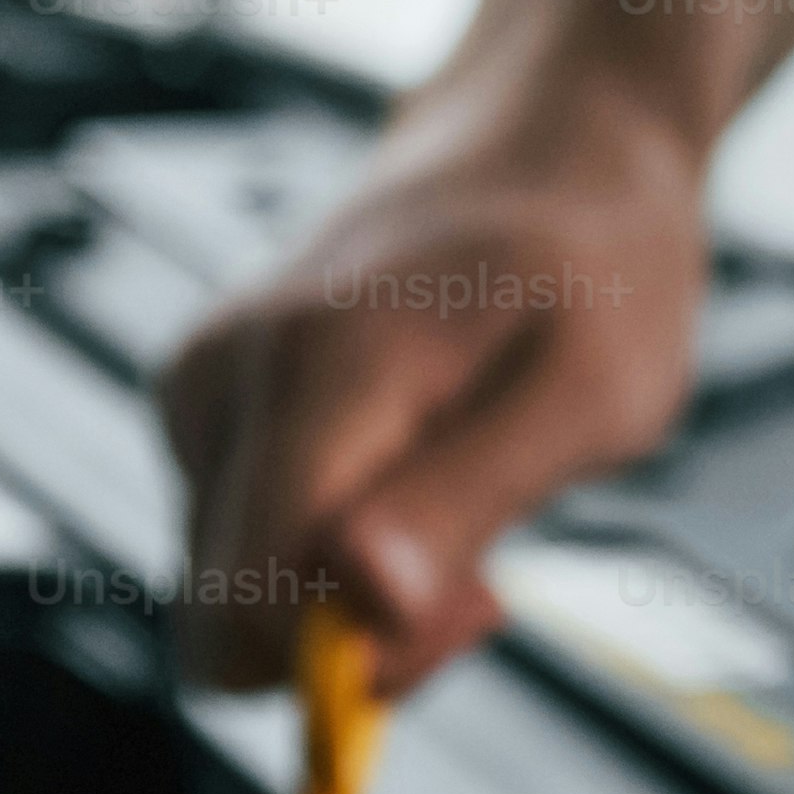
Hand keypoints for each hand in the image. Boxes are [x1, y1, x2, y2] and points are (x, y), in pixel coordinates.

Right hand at [153, 91, 710, 692]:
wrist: (552, 132)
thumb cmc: (594, 259)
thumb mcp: (588, 395)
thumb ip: (462, 505)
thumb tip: (361, 613)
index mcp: (308, 373)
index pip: (242, 604)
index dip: (354, 661)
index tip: (480, 606)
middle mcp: (220, 378)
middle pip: (223, 618)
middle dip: (354, 640)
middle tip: (486, 571)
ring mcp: (199, 386)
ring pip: (234, 591)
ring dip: (350, 592)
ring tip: (467, 488)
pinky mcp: (205, 400)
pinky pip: (245, 543)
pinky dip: (332, 546)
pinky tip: (420, 464)